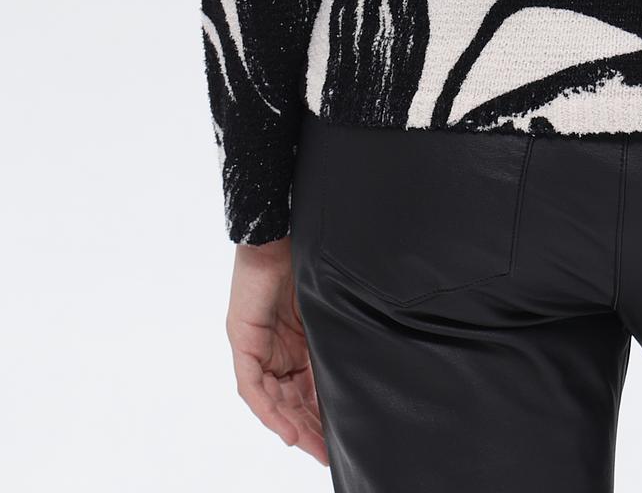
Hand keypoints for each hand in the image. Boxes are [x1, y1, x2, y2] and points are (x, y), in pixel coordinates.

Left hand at [226, 238, 327, 465]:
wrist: (280, 231)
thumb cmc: (305, 257)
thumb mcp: (322, 308)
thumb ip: (328, 337)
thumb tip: (357, 363)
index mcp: (291, 340)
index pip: (302, 387)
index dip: (317, 415)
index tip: (334, 439)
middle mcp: (269, 348)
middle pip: (286, 399)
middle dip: (307, 429)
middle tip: (327, 453)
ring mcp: (253, 345)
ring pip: (270, 399)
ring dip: (290, 425)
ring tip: (312, 447)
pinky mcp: (242, 339)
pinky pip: (252, 386)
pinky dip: (269, 409)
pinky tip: (286, 429)